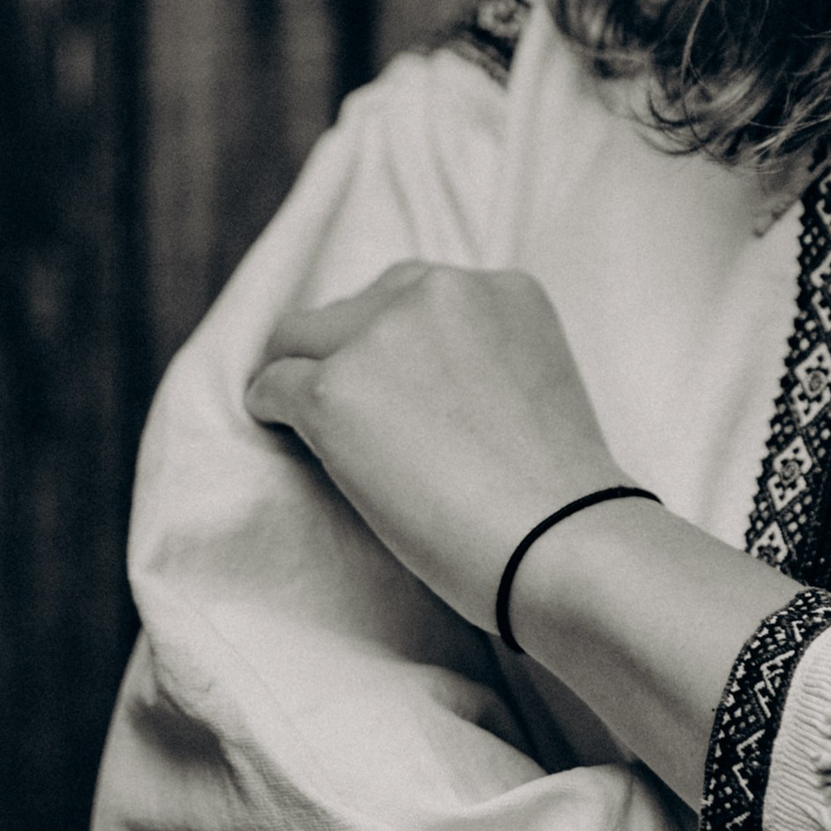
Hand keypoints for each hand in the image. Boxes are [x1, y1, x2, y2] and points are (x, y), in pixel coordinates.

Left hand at [244, 262, 617, 633]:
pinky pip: (272, 386)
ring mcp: (382, 337)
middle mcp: (441, 291)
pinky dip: (274, 412)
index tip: (395, 389)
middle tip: (355, 414)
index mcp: (503, 287)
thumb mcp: (536, 383)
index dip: (397, 344)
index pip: (415, 293)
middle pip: (355, 306)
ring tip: (320, 429)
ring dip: (306, 377)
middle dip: (348, 352)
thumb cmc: (557, 495)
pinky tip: (292, 441)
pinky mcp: (334, 391)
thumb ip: (482, 355)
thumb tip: (414, 375)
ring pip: (299, 337)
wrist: (557, 543)